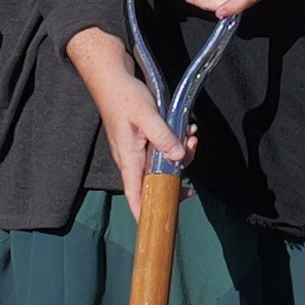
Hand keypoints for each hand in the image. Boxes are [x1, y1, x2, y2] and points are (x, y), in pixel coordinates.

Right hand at [63, 25, 178, 212]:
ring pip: (163, 164)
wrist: (112, 78)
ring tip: (191, 135)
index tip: (157, 226)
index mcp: (129, 158)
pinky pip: (163, 150)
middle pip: (156, 180)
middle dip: (178, 172)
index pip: (134, 195)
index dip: (144, 213)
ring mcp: (138, 151)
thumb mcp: (147, 116)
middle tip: (192, 149)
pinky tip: (186, 130)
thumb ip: (163, 137)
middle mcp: (132, 159)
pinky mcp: (144, 141)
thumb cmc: (124, 97)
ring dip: (180, 153)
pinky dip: (176, 143)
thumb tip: (179, 157)